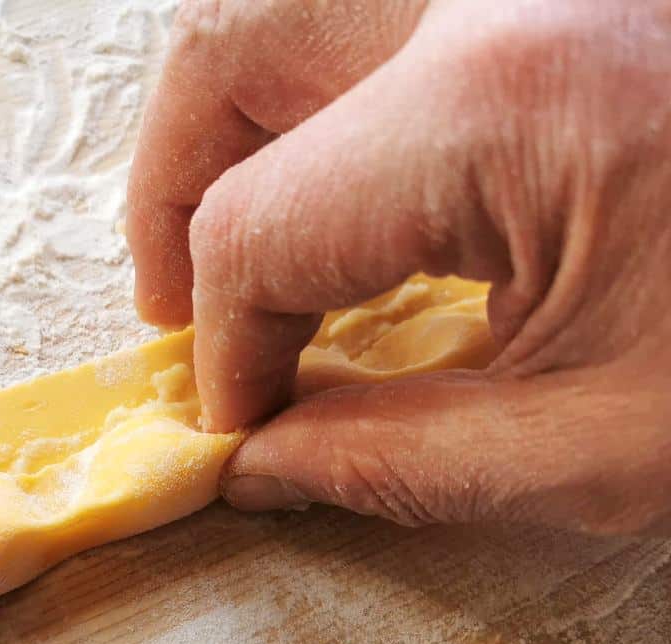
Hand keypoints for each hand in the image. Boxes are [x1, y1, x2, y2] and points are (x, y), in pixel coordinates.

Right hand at [127, 0, 670, 534]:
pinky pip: (380, 22)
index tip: (241, 420)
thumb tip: (262, 459)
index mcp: (499, 102)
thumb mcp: (611, 445)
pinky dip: (324, 99)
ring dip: (238, 124)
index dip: (225, 343)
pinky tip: (343, 185)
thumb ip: (404, 456)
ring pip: (299, 11)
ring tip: (241, 236)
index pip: (260, 222)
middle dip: (172, 184)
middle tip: (173, 296)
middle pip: (238, 45)